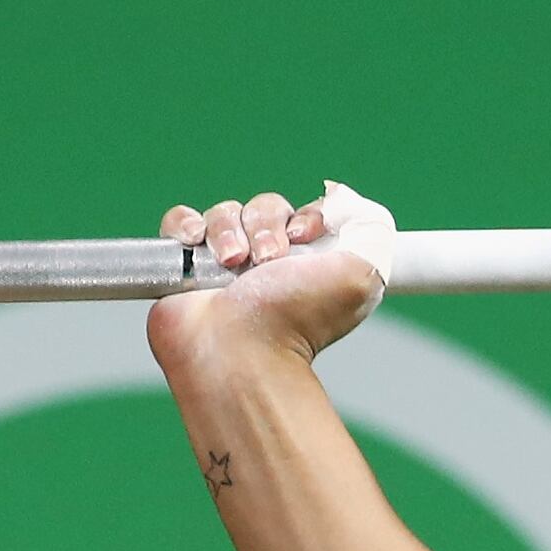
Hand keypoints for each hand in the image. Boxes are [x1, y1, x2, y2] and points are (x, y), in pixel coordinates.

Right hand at [149, 183, 396, 370]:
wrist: (239, 349)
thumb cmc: (297, 319)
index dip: (305, 217)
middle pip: (264, 208)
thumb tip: (345, 201)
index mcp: (308, 268)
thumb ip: (370, 229)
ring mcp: (223, 265)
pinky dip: (186, 225)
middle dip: (266, 225)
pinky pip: (181, 222)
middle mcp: (267, 266)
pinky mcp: (183, 266)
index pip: (304, 215)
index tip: (304, 236)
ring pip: (224, 212)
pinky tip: (195, 246)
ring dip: (228, 231)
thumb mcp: (363, 271)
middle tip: (267, 261)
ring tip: (232, 264)